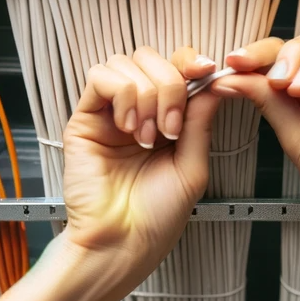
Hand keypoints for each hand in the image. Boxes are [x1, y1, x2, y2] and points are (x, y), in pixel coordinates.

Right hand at [62, 47, 218, 280]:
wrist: (124, 242)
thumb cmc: (158, 215)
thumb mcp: (192, 164)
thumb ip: (201, 119)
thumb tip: (214, 80)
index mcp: (165, 118)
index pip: (175, 69)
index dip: (191, 63)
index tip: (208, 71)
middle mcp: (137, 110)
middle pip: (151, 58)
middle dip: (171, 85)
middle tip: (172, 129)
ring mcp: (110, 112)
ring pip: (126, 63)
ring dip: (146, 95)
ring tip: (147, 137)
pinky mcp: (85, 118)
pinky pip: (100, 77)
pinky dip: (122, 95)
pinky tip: (128, 128)